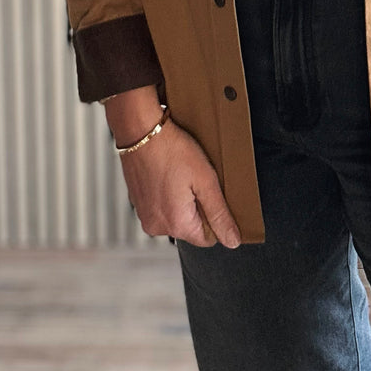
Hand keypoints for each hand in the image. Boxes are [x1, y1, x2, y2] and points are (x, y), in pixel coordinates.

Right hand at [104, 90, 241, 249]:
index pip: (208, 239)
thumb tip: (232, 240)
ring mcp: (144, 216)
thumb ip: (219, 214)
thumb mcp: (205, 180)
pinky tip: (169, 174)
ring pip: (176, 217)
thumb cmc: (171, 149)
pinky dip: (168, 195)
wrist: (140, 130)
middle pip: (191, 228)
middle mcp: (157, 226)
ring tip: (180, 174)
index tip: (209, 192)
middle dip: (197, 207)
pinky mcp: (138, 205)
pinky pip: (162, 207)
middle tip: (195, 179)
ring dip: (182, 201)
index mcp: (176, 224)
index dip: (214, 216)